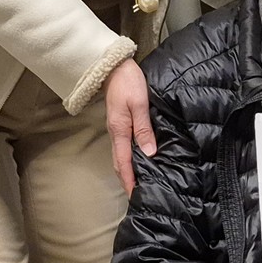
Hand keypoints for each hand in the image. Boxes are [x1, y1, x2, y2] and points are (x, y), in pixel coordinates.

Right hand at [104, 56, 153, 195]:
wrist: (112, 66)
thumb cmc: (127, 82)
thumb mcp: (139, 104)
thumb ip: (144, 129)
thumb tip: (149, 153)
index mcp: (120, 130)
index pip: (124, 162)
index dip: (130, 180)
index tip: (136, 195)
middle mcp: (115, 133)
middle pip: (119, 163)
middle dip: (127, 180)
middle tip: (137, 196)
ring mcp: (116, 128)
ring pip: (120, 156)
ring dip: (127, 171)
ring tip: (137, 183)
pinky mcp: (119, 123)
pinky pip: (122, 147)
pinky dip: (128, 159)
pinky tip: (137, 161)